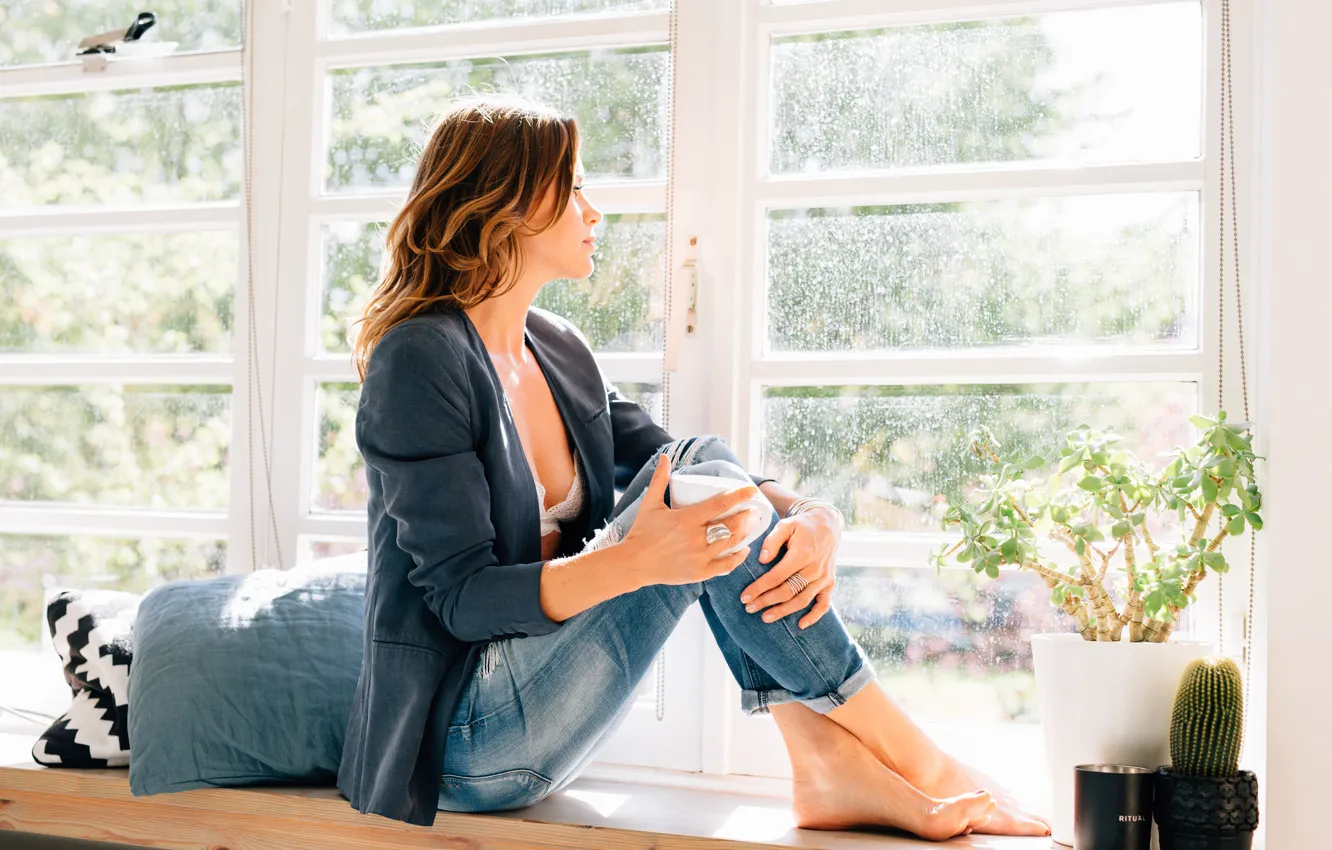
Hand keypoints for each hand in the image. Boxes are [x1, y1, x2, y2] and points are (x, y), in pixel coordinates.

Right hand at [620, 454, 765, 587]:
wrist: (633, 563)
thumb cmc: (642, 532)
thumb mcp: (650, 504)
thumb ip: (660, 480)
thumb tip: (665, 457)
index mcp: (686, 519)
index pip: (720, 504)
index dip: (739, 496)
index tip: (751, 490)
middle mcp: (695, 538)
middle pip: (730, 525)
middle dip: (747, 516)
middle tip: (756, 510)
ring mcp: (699, 557)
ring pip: (730, 543)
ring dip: (744, 534)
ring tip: (752, 525)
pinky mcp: (699, 573)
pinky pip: (725, 566)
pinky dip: (737, 558)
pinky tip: (743, 550)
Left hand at [739, 505, 841, 629]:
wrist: (827, 525)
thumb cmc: (802, 526)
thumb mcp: (786, 525)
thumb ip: (772, 540)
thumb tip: (762, 560)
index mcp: (802, 554)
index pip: (776, 576)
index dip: (759, 588)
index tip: (744, 597)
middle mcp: (814, 568)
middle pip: (788, 591)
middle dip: (766, 601)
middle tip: (749, 608)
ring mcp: (823, 577)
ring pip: (802, 600)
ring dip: (783, 611)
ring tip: (766, 617)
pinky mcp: (830, 583)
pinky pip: (824, 604)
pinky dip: (814, 616)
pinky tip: (800, 625)